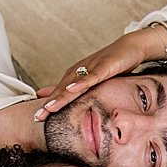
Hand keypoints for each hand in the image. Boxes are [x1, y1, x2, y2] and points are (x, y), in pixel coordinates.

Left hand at [32, 26, 166, 122]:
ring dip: (60, 96)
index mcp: (75, 76)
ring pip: (73, 85)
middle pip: (62, 91)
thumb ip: (76, 90)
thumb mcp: (92, 81)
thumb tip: (61, 97)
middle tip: (37, 117)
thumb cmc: (111, 65)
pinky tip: (72, 89)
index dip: (47, 106)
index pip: (59, 94)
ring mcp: (91, 68)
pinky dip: (81, 83)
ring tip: (49, 107)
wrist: (130, 48)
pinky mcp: (104, 67)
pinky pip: (91, 77)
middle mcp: (79, 71)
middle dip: (49, 105)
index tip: (36, 119)